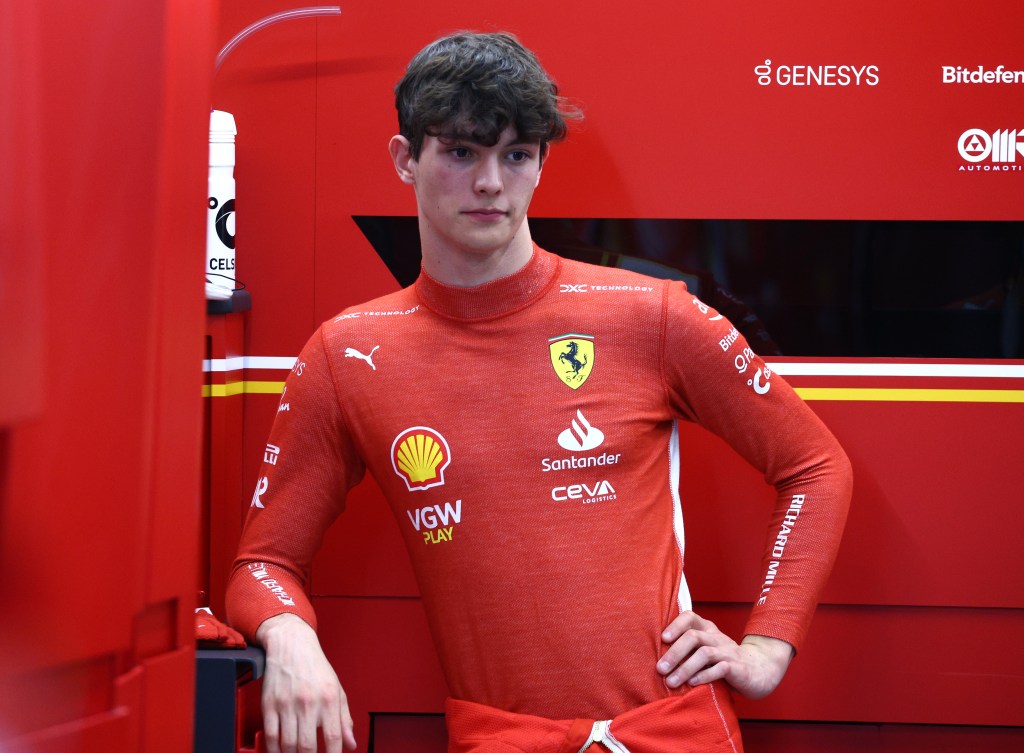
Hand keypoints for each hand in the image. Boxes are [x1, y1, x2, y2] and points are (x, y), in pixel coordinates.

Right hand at [256, 613, 356, 752]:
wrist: (292, 644)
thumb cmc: (315, 667)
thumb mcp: (337, 689)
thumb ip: (344, 719)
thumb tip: (350, 744)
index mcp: (328, 698)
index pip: (333, 737)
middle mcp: (308, 702)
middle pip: (307, 746)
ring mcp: (287, 704)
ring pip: (288, 744)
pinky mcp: (269, 704)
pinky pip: (270, 735)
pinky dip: (274, 750)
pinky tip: (280, 752)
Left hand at [656, 611, 793, 698]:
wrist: (758, 670)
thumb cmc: (724, 660)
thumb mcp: (706, 648)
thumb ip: (687, 648)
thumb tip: (658, 656)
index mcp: (707, 629)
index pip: (690, 617)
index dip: (675, 625)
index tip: (662, 639)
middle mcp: (717, 638)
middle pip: (693, 637)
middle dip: (674, 653)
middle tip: (660, 669)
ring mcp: (728, 652)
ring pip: (704, 653)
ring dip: (685, 668)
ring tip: (672, 681)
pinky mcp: (737, 668)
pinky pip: (720, 669)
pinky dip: (704, 676)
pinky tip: (692, 684)